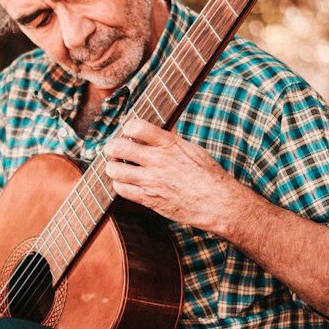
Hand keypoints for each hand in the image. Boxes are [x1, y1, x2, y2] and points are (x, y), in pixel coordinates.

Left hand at [103, 119, 242, 234]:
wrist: (218, 203)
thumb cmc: (208, 175)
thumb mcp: (191, 149)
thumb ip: (170, 140)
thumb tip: (158, 129)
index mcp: (169, 144)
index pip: (137, 126)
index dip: (128, 127)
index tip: (129, 132)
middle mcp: (158, 160)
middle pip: (118, 147)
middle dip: (111, 147)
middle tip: (113, 150)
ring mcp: (152, 181)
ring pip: (115, 170)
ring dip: (113, 167)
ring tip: (118, 167)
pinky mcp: (149, 199)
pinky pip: (121, 190)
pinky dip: (119, 185)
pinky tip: (126, 183)